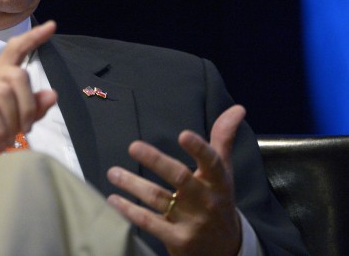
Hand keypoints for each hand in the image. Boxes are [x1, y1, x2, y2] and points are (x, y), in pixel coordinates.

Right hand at [0, 21, 58, 180]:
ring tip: (5, 141)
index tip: (52, 26)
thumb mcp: (5, 129)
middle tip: (24, 130)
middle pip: (18, 75)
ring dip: (10, 122)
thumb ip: (28, 112)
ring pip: (4, 93)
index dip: (33, 38)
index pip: (15, 50)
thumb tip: (52, 94)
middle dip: (28, 106)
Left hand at [106, 105, 245, 255]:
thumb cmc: (218, 200)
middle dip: (156, 161)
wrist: (224, 249)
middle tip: (133, 146)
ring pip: (159, 198)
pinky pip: (150, 222)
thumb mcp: (224, 172)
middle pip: (180, 177)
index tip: (183, 134)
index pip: (212, 162)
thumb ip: (223, 139)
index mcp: (218, 181)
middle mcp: (206, 200)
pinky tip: (114, 199)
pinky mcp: (178, 239)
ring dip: (133, 184)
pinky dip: (130, 211)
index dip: (199, 149)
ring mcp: (192, 222)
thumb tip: (237, 108)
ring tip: (113, 172)